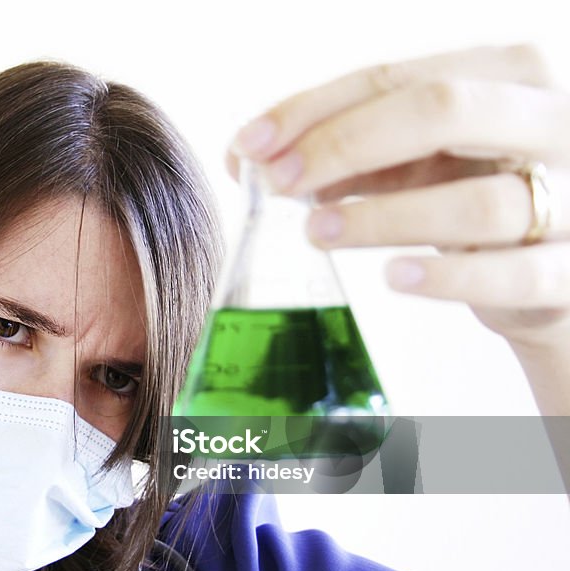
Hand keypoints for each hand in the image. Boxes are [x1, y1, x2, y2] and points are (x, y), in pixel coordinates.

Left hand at [226, 44, 569, 354]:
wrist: (557, 272)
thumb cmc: (477, 197)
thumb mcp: (420, 161)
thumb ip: (352, 150)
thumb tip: (249, 157)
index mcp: (510, 76)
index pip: (398, 75)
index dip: (315, 109)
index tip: (249, 146)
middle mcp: (554, 121)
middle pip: (444, 110)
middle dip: (345, 143)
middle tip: (278, 182)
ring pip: (478, 199)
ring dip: (384, 217)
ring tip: (316, 232)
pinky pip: (516, 273)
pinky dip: (449, 277)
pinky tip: (394, 278)